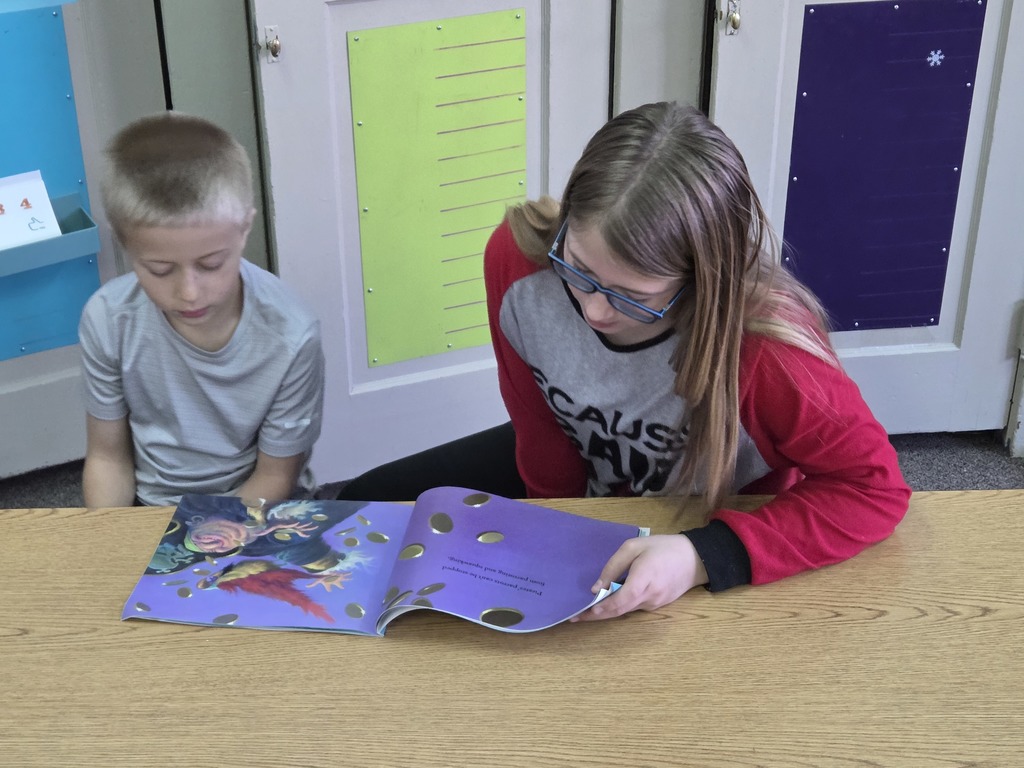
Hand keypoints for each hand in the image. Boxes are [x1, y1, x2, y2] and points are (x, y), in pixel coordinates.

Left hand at [571, 534, 708, 621]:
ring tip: (588, 609)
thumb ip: (613, 566)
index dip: (600, 609)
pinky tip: (610, 601)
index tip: (582, 613)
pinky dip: (621, 606)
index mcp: (643, 580)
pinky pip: (635, 607)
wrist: (695, 558)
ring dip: (608, 611)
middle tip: (576, 617)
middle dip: (597, 615)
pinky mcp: (658, 605)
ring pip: (626, 610)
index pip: (618, 602)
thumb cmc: (662, 548)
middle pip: (619, 611)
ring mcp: (655, 604)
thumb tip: (597, 588)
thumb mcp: (634, 547)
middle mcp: (649, 597)